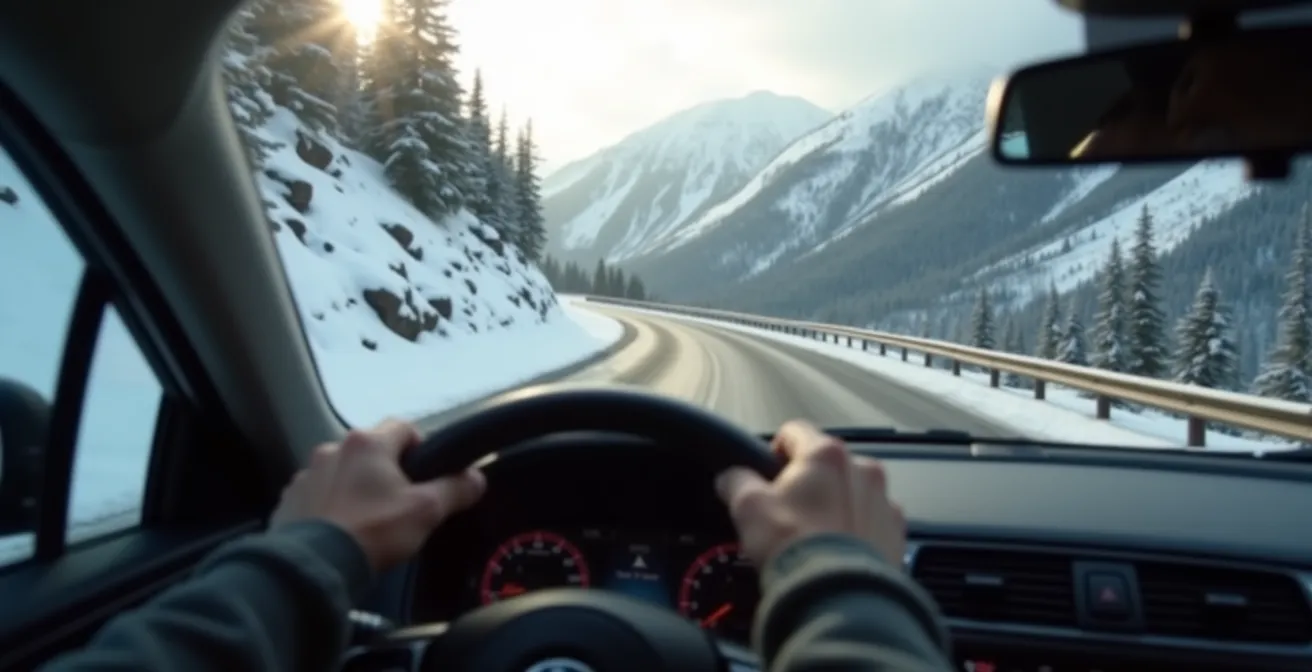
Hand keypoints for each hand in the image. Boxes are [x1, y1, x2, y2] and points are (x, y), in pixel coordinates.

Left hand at [270, 418, 486, 570]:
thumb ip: (455, 489)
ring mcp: (305, 475)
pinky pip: (316, 496)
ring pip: (341, 473)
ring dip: (354, 487)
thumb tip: (477, 477)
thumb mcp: (425, 511)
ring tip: (366, 520)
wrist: (313, 567)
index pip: (403, 426)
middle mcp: (332, 449)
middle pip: (369, 450)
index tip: (427, 474)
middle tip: (399, 501)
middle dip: (385, 470)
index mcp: (367, 443)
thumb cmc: (374, 531)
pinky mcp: (288, 501)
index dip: (421, 446)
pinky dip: (329, 507)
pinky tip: (338, 531)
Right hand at [715, 420, 905, 567]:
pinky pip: (873, 522)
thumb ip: (737, 482)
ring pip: (855, 492)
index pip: (796, 431)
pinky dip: (858, 530)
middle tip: (790, 510)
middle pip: (829, 464)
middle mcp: (862, 469)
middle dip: (810, 481)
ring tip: (818, 535)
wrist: (838, 595)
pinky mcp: (897, 532)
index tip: (769, 468)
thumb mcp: (748, 508)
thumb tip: (731, 479)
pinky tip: (840, 552)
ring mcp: (885, 501)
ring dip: (838, 504)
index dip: (776, 448)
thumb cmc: (794, 546)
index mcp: (825, 454)